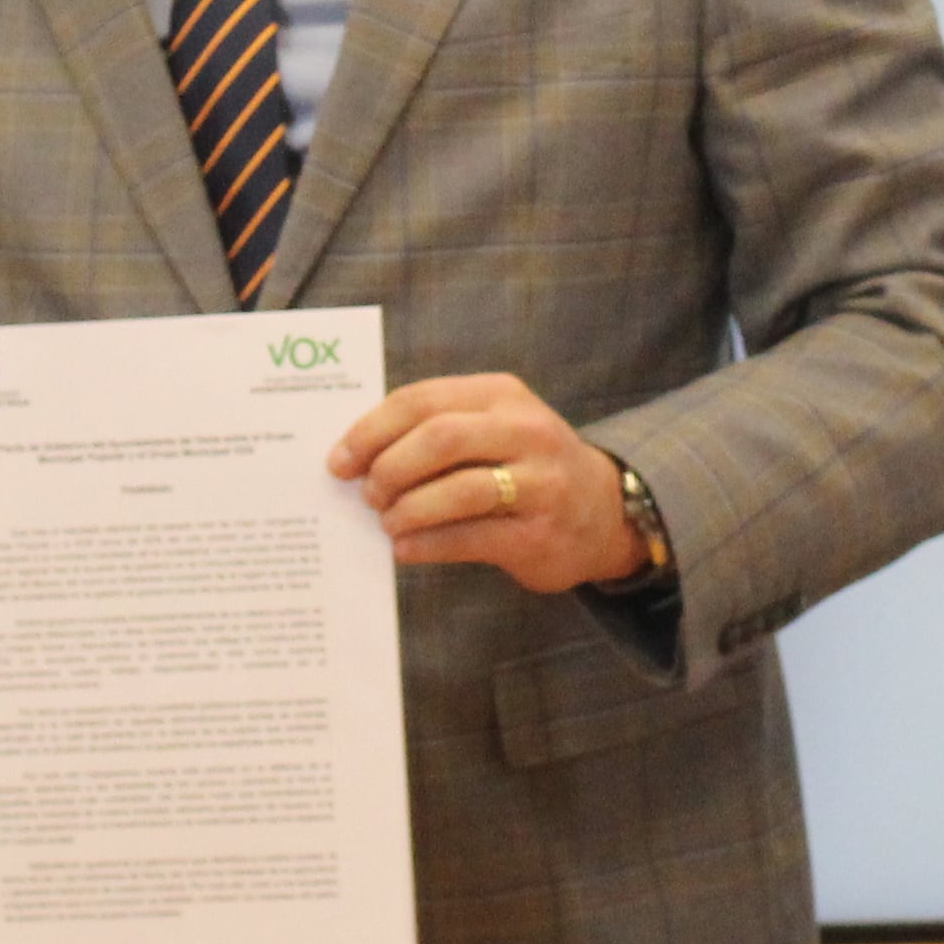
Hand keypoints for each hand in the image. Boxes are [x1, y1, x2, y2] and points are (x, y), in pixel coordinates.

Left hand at [330, 373, 647, 593]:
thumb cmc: (525, 467)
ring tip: (387, 523)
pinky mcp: (539, 533)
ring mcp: (539, 482)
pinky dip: (427, 544)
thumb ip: (436, 429)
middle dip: (389, 469)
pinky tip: (405, 549)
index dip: (372, 430)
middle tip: (367, 494)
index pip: (422, 400)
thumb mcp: (493, 427)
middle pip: (440, 438)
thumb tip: (356, 458)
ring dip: (408, 510)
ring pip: (458, 490)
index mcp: (502, 394)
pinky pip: (471, 537)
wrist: (603, 512)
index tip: (340, 461)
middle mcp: (526, 431)